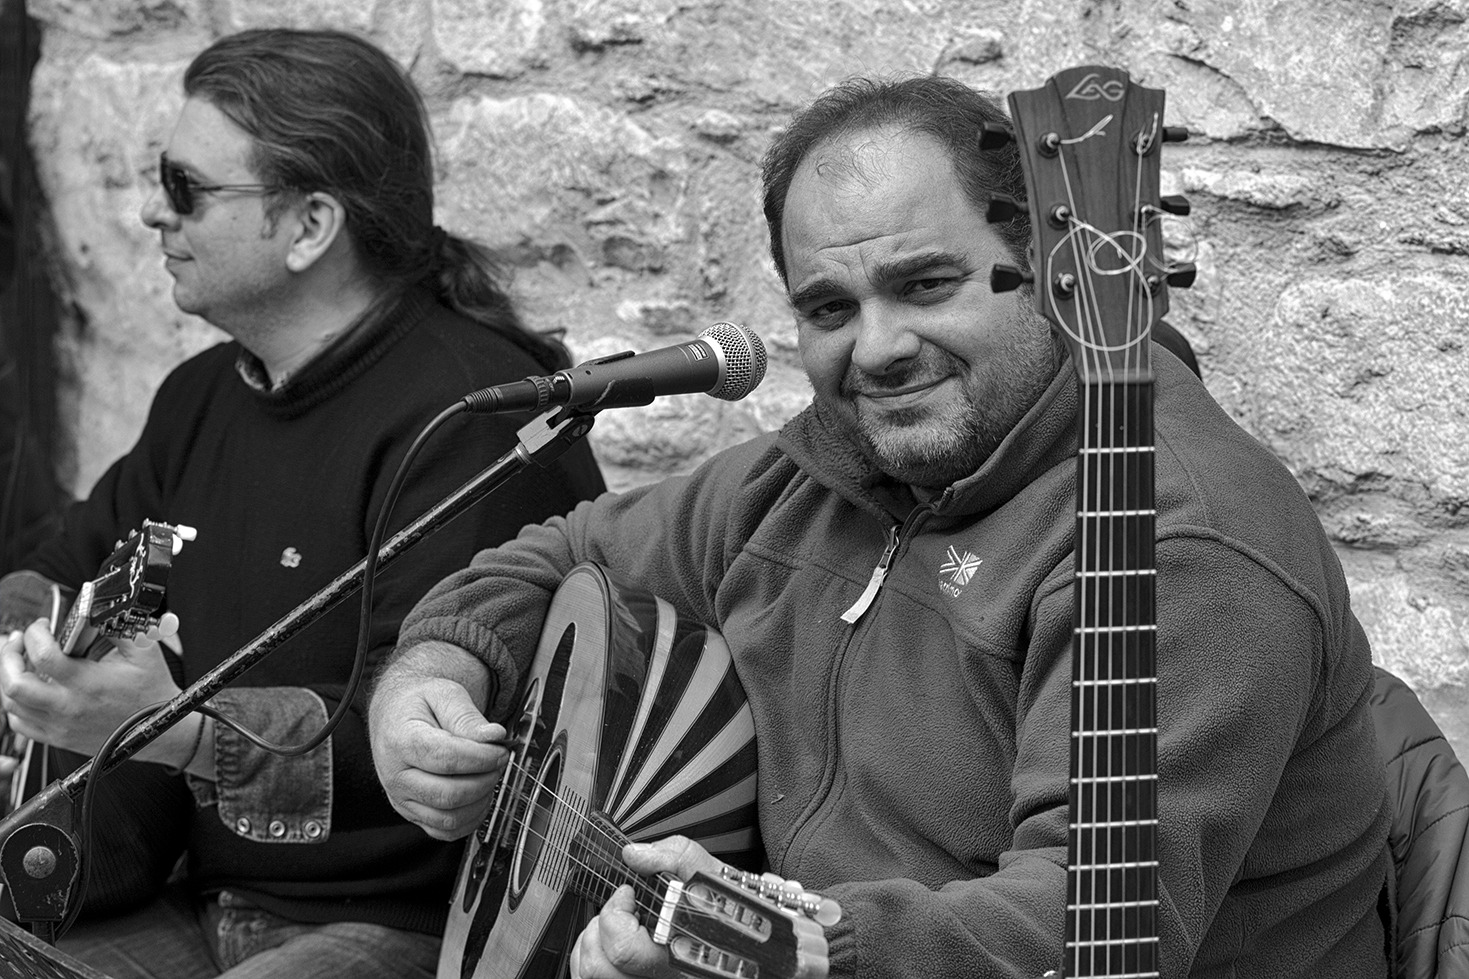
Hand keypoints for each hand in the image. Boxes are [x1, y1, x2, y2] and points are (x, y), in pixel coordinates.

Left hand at [0, 617, 181, 757]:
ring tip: (18, 661)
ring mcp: (59, 724)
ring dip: (8, 678)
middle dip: (8, 656)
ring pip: (10, 704)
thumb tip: (96, 610)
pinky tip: (26, 689)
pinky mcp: (58, 736)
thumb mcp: (144, 651)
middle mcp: (68, 706)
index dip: (35, 634)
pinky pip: (19, 723)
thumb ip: (117, 626)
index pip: (42, 655)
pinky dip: (14, 704)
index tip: (42, 626)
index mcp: (87, 683)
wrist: (158, 727)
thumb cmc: (151, 693)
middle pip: (13, 684)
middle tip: (18, 642)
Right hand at [370, 672, 509, 839]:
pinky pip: (445, 831)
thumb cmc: (419, 704)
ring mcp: (401, 798)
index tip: (501, 749)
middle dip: (485, 779)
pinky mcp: (411, 813)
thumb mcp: (443, 695)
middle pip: (449, 794)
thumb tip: (494, 737)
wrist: (394, 715)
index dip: (482, 757)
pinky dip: (470, 820)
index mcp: (400, 740)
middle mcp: (395, 775)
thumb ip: (468, 717)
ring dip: (481, 800)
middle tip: (499, 761)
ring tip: (489, 775)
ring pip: (449, 817)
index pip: (446, 759)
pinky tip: (479, 796)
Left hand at [570, 836, 833, 978]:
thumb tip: (634, 854)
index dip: (614, 914)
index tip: (627, 893)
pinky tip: (612, 940)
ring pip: (594, 975)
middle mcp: (666, 973)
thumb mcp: (709, 870)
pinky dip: (595, 957)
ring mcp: (656, 977)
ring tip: (611, 925)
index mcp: (679, 950)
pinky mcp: (649, 976)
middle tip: (617, 909)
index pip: (624, 949)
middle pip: (599, 968)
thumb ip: (672, 857)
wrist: (761, 937)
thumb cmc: (736, 905)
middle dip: (597, 929)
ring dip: (592, 944)